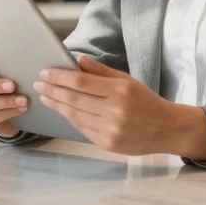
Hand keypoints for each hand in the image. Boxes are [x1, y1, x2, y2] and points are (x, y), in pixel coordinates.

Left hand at [35, 55, 205, 155]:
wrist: (167, 129)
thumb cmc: (146, 101)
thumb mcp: (127, 81)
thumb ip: (101, 71)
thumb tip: (77, 60)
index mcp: (120, 91)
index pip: (81, 82)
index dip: (59, 77)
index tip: (45, 72)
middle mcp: (115, 111)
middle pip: (74, 99)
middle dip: (52, 90)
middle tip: (38, 83)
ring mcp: (111, 130)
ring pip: (74, 115)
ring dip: (56, 105)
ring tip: (45, 96)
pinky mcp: (108, 144)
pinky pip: (82, 129)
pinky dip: (70, 118)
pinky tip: (62, 109)